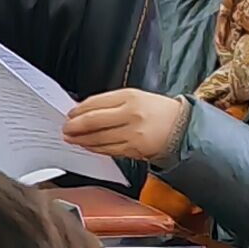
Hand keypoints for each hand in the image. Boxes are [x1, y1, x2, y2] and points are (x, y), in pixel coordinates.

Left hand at [63, 88, 191, 163]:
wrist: (183, 128)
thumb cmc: (158, 111)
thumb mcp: (136, 97)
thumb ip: (111, 102)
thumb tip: (84, 110)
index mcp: (130, 97)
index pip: (95, 103)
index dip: (78, 110)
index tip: (69, 115)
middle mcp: (131, 114)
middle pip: (93, 121)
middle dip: (75, 127)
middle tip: (65, 129)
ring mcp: (133, 133)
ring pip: (99, 138)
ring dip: (81, 140)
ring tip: (71, 139)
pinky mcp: (135, 149)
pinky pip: (109, 150)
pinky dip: (95, 148)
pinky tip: (88, 146)